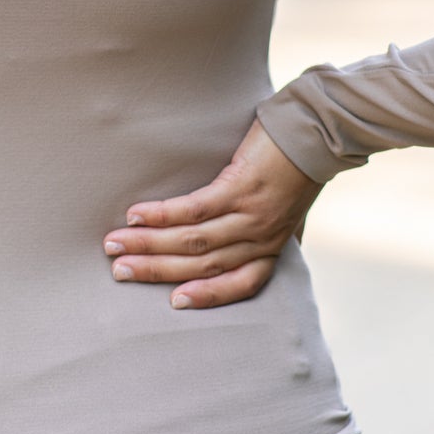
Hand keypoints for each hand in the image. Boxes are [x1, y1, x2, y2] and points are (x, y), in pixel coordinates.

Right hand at [103, 119, 323, 308]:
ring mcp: (250, 214)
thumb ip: (272, 232)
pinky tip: (135, 216)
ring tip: (114, 244)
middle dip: (156, 270)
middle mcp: (261, 237)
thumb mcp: (292, 210)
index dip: (208, 296)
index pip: (240, 283)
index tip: (174, 302)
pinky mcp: (240, 187)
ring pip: (192, 240)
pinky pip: (193, 209)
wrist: (318, 131)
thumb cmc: (300, 168)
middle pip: (202, 264)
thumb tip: (259, 247)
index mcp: (272, 246)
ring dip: (148, 244)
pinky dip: (161, 215)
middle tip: (119, 271)